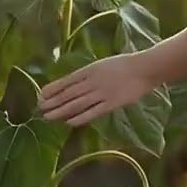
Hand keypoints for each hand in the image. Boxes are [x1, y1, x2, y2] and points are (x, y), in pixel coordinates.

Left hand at [38, 52, 155, 125]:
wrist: (146, 68)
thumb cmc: (125, 65)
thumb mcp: (103, 64)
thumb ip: (89, 74)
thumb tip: (71, 84)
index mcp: (91, 69)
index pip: (67, 80)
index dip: (53, 89)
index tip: (41, 95)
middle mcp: (94, 81)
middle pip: (69, 93)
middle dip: (53, 101)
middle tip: (40, 108)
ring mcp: (103, 93)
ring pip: (77, 104)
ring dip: (61, 111)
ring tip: (48, 117)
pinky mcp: (112, 103)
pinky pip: (92, 112)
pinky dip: (79, 117)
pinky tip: (69, 122)